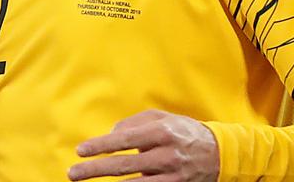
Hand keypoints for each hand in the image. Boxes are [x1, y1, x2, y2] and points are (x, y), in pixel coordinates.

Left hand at [68, 109, 218, 180]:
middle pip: (124, 165)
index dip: (100, 145)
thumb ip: (134, 123)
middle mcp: (167, 154)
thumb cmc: (183, 132)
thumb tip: (109, 134)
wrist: (220, 154)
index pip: (124, 139)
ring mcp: (172, 175)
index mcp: (162, 131)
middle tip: (73, 173)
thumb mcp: (162, 118)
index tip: (80, 150)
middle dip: (95, 170)